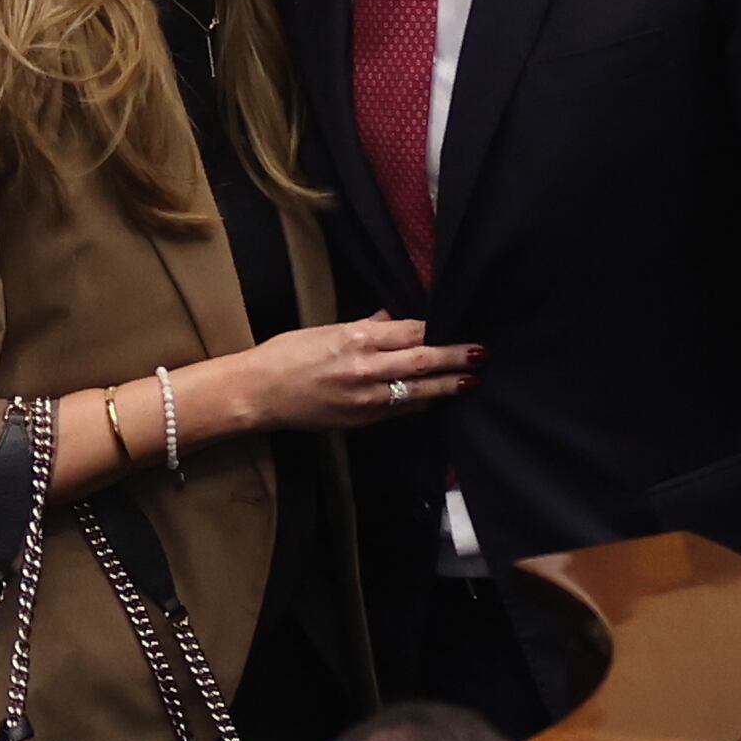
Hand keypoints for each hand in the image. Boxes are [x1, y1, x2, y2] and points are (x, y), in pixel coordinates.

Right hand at [214, 317, 482, 439]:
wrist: (258, 395)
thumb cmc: (285, 355)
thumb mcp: (324, 330)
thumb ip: (363, 326)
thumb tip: (392, 319)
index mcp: (356, 338)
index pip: (411, 332)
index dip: (438, 331)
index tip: (458, 327)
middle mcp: (366, 368)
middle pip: (423, 361)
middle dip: (456, 358)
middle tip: (482, 354)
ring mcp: (365, 398)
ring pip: (418, 391)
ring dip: (447, 386)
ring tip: (471, 381)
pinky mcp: (361, 421)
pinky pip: (400, 411)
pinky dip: (421, 404)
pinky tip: (438, 400)